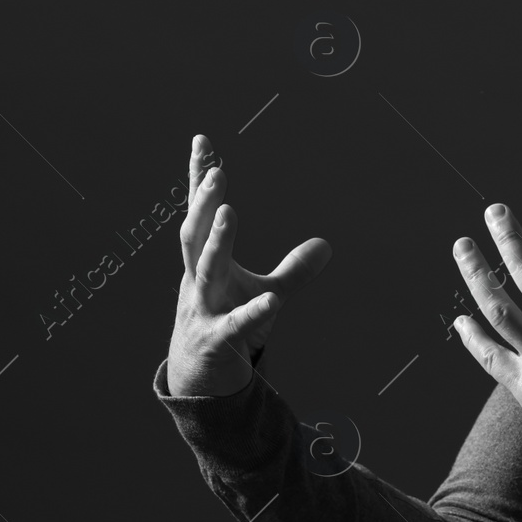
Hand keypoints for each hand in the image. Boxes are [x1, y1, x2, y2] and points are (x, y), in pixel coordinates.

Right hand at [166, 135, 331, 397]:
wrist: (200, 381)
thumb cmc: (229, 327)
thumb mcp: (265, 294)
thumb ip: (294, 270)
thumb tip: (327, 245)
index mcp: (205, 263)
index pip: (200, 214)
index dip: (199, 179)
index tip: (202, 140)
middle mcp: (197, 281)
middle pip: (194, 235)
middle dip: (203, 203)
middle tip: (217, 173)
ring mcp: (202, 310)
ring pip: (206, 271)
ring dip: (217, 242)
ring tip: (229, 211)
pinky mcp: (216, 342)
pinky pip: (236, 326)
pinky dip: (253, 313)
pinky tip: (273, 301)